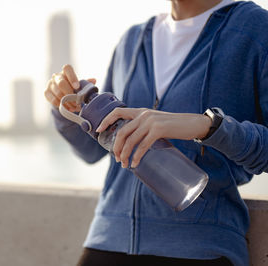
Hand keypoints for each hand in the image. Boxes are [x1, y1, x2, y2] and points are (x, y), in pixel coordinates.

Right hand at [44, 64, 95, 111]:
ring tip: (74, 107)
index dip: (72, 77)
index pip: (67, 69)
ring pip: (57, 93)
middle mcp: (57, 76)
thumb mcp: (80, 84)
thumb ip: (86, 83)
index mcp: (66, 72)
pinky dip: (61, 105)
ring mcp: (50, 84)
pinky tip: (67, 108)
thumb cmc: (73, 87)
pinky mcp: (46, 92)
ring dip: (67, 101)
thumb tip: (94, 80)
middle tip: (77, 102)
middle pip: (61, 83)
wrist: (62, 94)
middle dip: (70, 94)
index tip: (77, 87)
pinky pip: (53, 100)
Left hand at [96, 108, 211, 168]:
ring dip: (125, 154)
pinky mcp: (158, 130)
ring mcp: (150, 122)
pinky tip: (135, 163)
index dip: (106, 120)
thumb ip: (143, 126)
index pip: (117, 111)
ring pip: (130, 140)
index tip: (99, 130)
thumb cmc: (174, 126)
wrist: (193, 123)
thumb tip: (131, 141)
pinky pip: (142, 146)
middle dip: (116, 147)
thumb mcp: (155, 122)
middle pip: (122, 132)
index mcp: (141, 111)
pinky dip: (137, 156)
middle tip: (117, 159)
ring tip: (124, 164)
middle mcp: (143, 115)